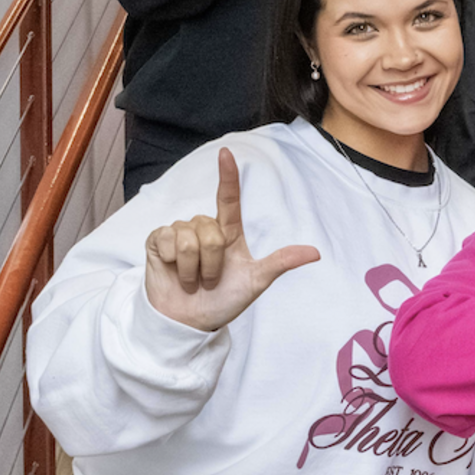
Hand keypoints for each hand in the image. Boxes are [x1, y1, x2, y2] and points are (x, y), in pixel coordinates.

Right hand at [144, 148, 320, 330]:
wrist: (191, 321)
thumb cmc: (223, 300)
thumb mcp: (256, 281)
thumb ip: (281, 263)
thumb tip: (316, 253)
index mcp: (228, 233)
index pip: (228, 198)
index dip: (227, 176)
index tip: (226, 153)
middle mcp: (204, 228)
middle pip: (211, 230)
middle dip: (212, 262)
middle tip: (210, 280)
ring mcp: (179, 233)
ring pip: (189, 237)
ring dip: (194, 266)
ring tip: (193, 279)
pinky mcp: (158, 241)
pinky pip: (167, 241)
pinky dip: (175, 264)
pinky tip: (175, 273)